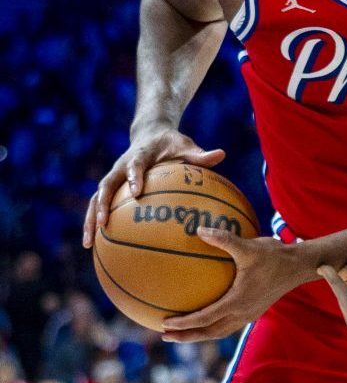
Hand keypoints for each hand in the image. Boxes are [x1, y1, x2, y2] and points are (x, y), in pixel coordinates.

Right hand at [83, 125, 224, 247]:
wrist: (149, 135)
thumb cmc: (171, 144)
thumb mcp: (186, 146)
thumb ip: (200, 154)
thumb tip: (222, 154)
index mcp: (138, 155)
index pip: (134, 165)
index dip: (134, 177)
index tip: (137, 191)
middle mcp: (120, 167)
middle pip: (105, 185)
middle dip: (101, 204)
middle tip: (103, 223)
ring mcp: (113, 178)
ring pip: (95, 199)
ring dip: (90, 220)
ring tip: (88, 243)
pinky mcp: (111, 188)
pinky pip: (98, 206)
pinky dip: (94, 224)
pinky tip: (95, 247)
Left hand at [160, 227, 306, 341]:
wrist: (299, 266)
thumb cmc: (275, 256)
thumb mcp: (249, 246)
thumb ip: (223, 239)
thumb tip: (199, 230)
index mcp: (238, 301)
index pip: (205, 318)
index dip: (184, 323)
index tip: (165, 323)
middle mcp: (243, 313)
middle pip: (209, 332)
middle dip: (187, 336)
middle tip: (165, 336)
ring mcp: (249, 314)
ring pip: (219, 332)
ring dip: (199, 334)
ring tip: (182, 333)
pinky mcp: (254, 311)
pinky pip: (228, 326)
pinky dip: (213, 327)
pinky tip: (206, 317)